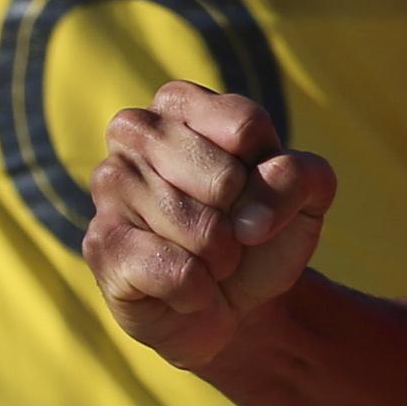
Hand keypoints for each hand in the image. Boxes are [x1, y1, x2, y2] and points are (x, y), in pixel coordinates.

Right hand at [85, 80, 333, 372]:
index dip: (270, 176)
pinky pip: (177, 273)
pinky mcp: (100, 245)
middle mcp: (136, 131)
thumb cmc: (261, 233)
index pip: (245, 128)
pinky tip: (184, 287)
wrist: (235, 303)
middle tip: (231, 233)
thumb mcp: (306, 198)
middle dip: (245, 222)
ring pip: (202, 230)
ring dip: (222, 259)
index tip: (258, 190)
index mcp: (182, 102)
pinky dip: (198, 291)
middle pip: (224, 180)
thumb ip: (302, 178)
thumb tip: (254, 212)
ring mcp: (110, 185)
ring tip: (207, 259)